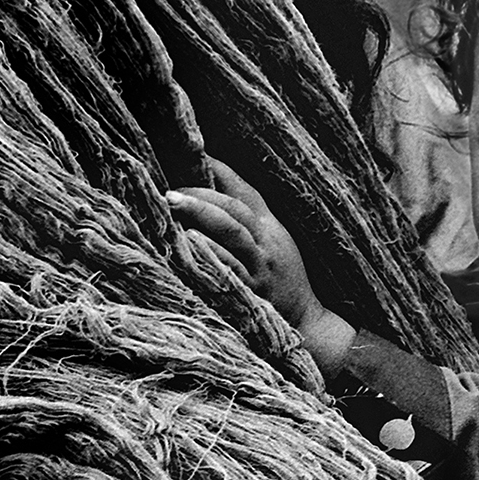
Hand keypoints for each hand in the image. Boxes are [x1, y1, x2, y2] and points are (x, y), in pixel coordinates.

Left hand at [167, 157, 321, 333]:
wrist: (308, 322)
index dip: (221, 172)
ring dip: (201, 215)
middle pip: (234, 209)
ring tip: (173, 204)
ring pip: (232, 233)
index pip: (246, 191)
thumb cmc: (284, 280)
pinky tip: (189, 243)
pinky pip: (229, 268)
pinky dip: (210, 253)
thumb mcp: (275, 244)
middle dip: (202, 194)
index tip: (196, 157)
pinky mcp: (252, 292)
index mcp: (269, 228)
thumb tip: (216, 193)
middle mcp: (265, 244)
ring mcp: (259, 268)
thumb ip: (250, 220)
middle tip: (170, 189)